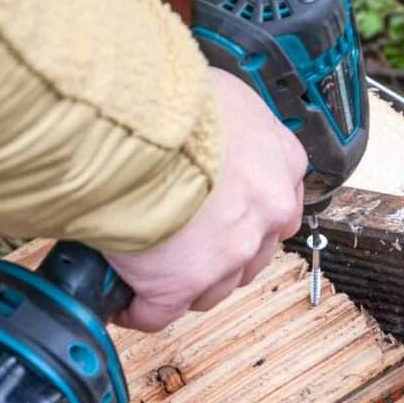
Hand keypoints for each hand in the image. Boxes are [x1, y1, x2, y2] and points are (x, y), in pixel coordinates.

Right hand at [102, 68, 307, 330]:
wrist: (138, 123)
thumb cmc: (171, 95)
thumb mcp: (219, 90)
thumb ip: (225, 119)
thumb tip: (201, 119)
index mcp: (283, 160)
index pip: (275, 200)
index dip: (240, 209)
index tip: (215, 209)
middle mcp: (268, 211)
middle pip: (250, 250)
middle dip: (218, 251)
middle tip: (179, 235)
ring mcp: (230, 253)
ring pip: (212, 287)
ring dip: (182, 281)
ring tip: (146, 261)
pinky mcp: (182, 284)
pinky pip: (157, 312)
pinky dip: (137, 306)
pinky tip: (120, 292)